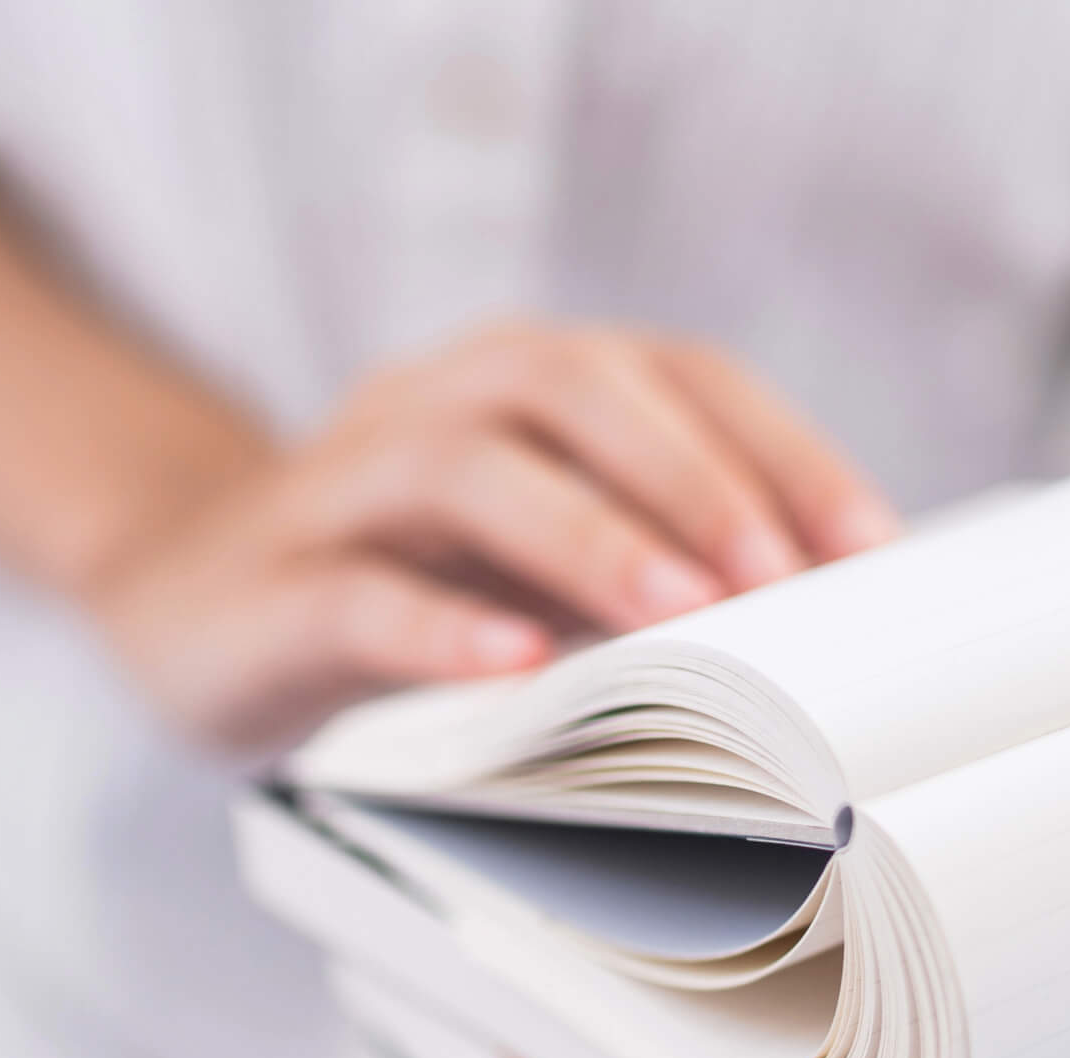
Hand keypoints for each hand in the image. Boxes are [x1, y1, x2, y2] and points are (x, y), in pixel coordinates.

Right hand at [83, 323, 900, 752]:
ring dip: (584, 536)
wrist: (198, 607)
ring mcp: (343, 488)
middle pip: (569, 388)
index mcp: (526, 390)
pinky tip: (518, 669)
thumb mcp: (556, 570)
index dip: (778, 447)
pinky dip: (440, 626)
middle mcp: (438, 405)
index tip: (871, 545)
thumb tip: (834, 634)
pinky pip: (354, 591)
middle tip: (779, 578)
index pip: (674, 376)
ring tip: (676, 613)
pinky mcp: (271, 588)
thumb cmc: (427, 592)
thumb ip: (665, 573)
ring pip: (462, 469)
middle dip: (691, 477)